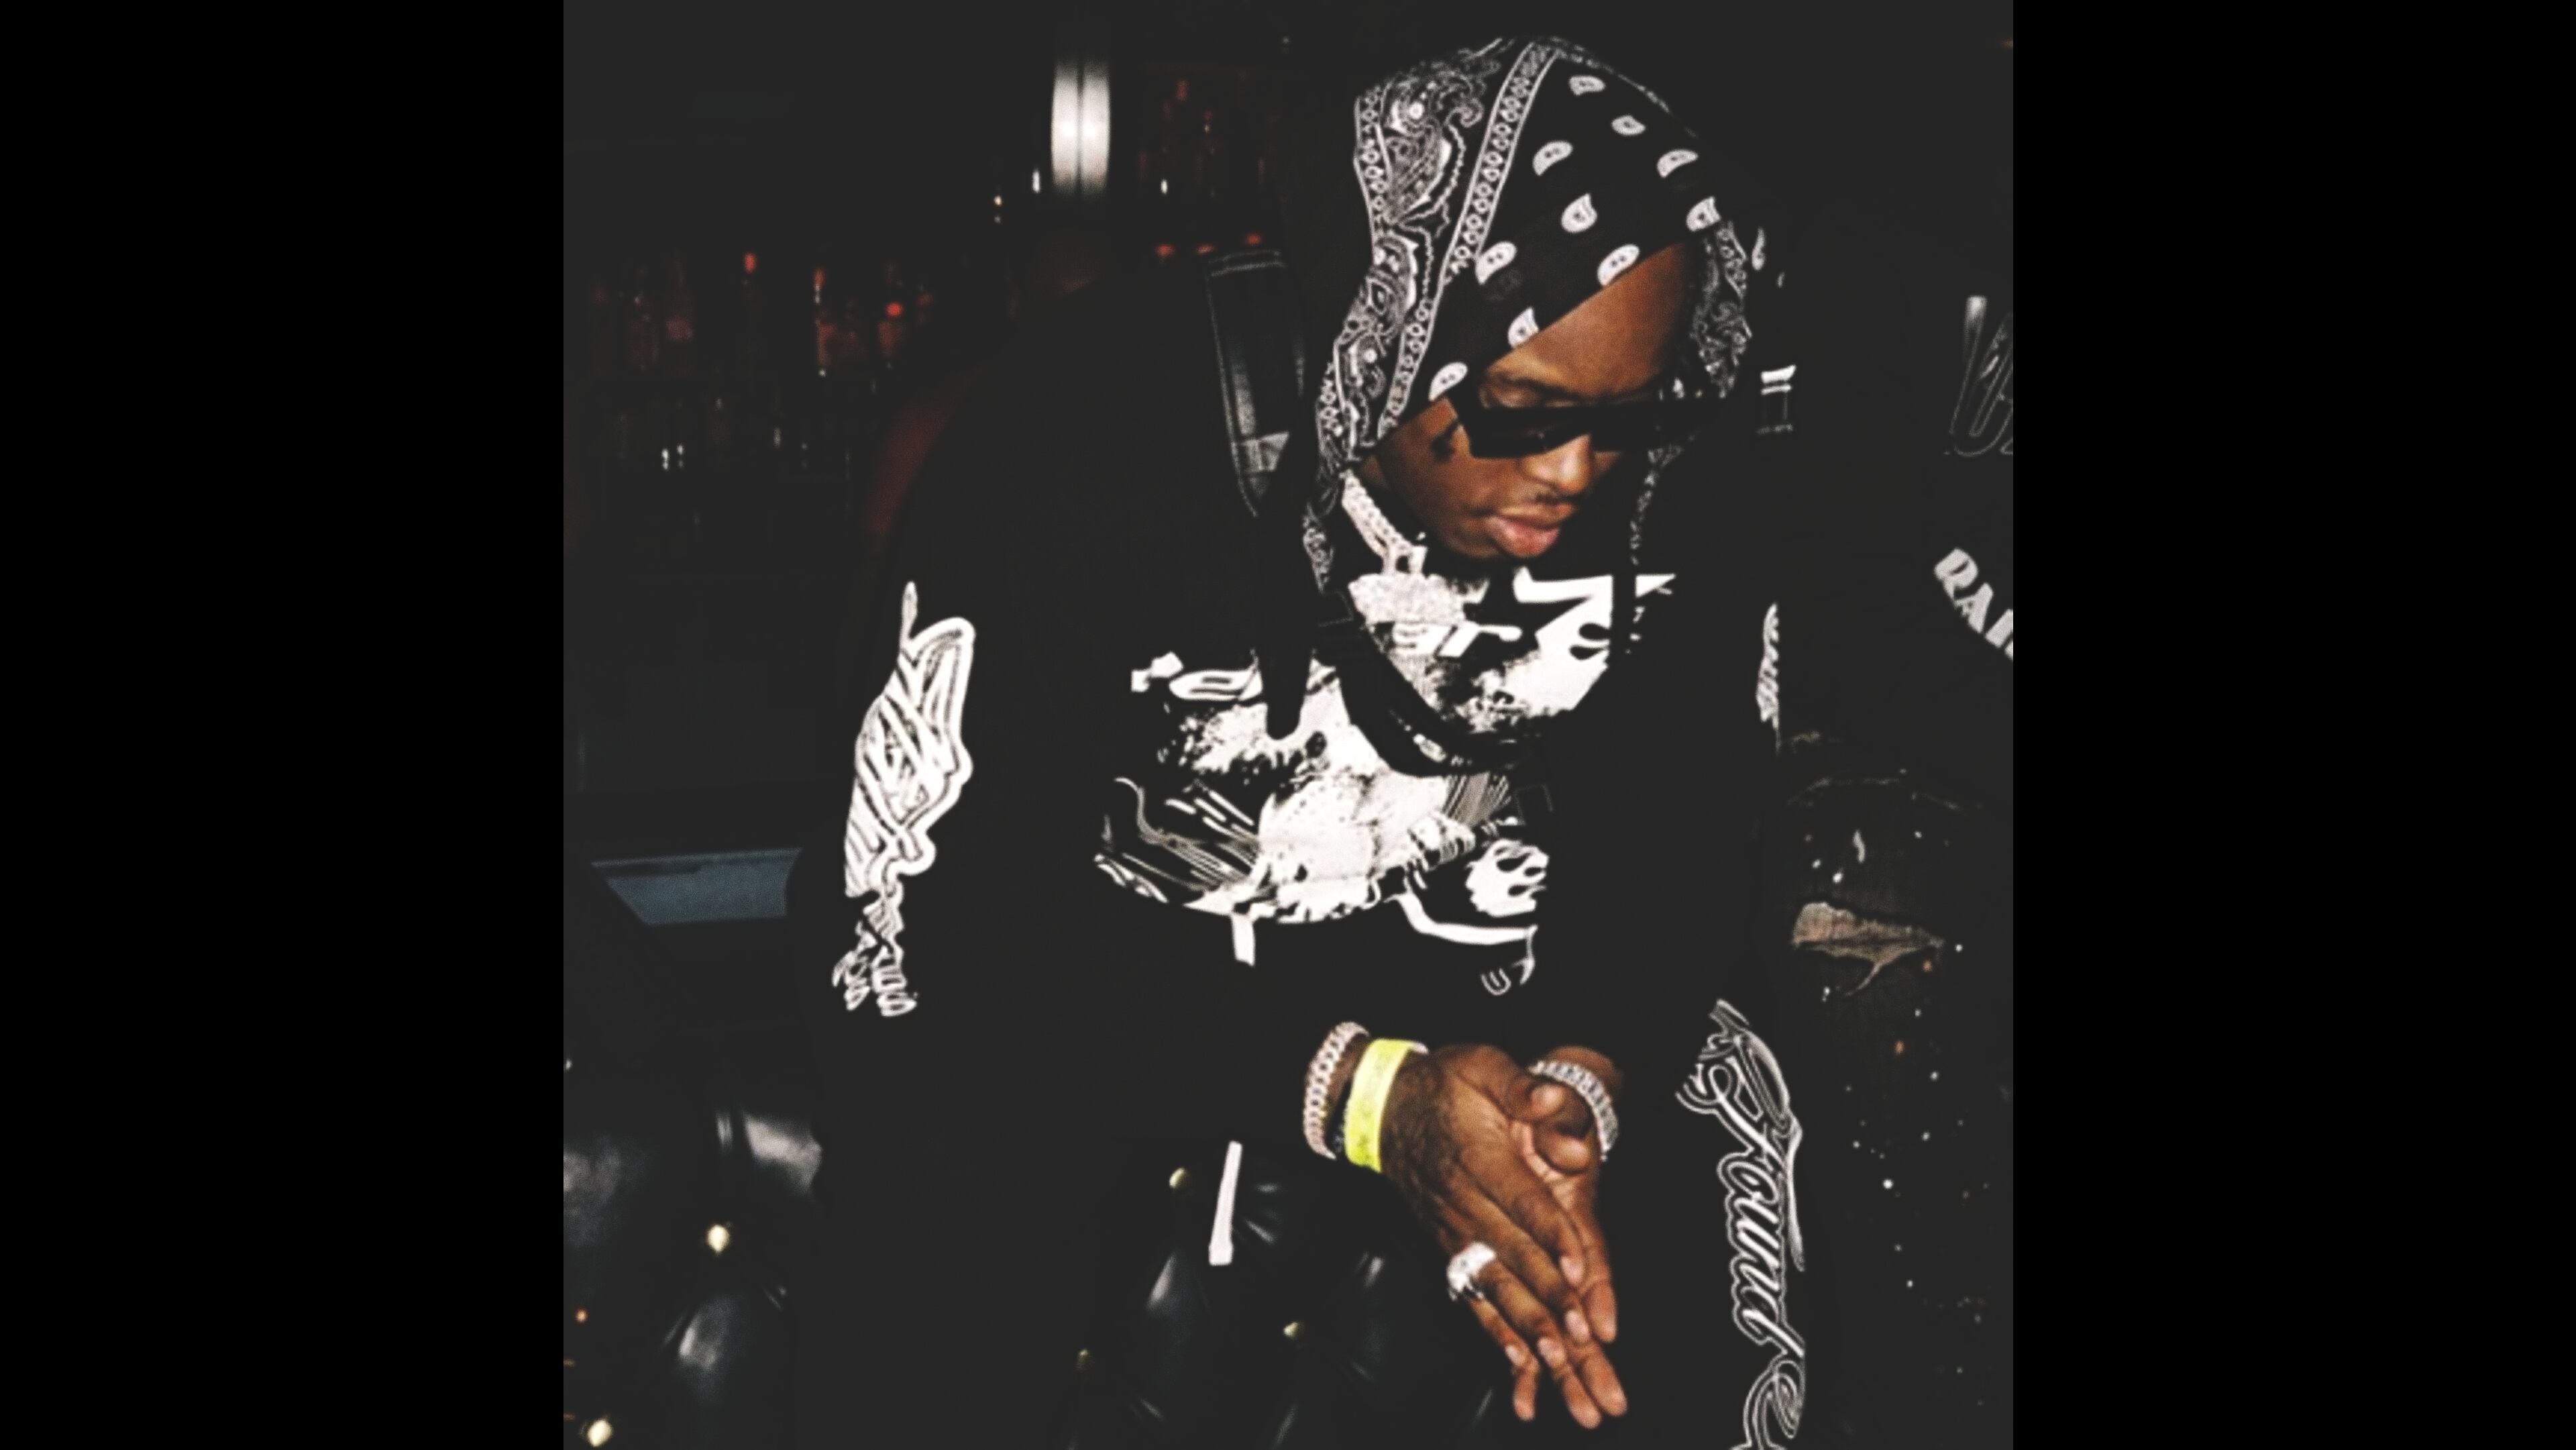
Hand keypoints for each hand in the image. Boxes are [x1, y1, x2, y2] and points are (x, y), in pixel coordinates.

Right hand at [1376, 1045, 1626, 1427]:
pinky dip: (1495, 1328)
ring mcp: (1452, 1229)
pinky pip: (1472, 1292)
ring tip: (1557, 1358)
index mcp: (1476, 1156)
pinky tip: (1517, 1360)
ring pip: (1492, 1282)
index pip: (1519, 1200)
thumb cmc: (1444, 1083)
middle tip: (1581, 1333)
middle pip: (1510, 1253)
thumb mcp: (1481, 1064)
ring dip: (1525, 1323)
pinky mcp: (1448, 1245)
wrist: (1385, 1107)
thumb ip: (1519, 1085)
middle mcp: (1461, 1201)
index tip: (1578, 1269)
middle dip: (1548, 1296)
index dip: (1549, 1235)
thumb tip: (1551, 1100)